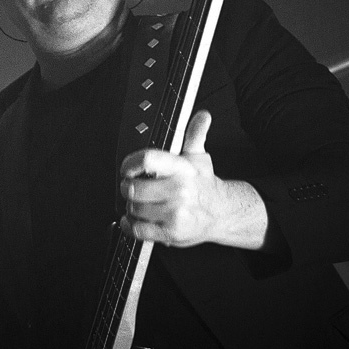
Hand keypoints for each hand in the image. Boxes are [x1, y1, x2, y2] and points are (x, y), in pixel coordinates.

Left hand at [119, 109, 268, 248]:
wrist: (221, 213)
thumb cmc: (204, 186)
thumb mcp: (199, 157)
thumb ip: (195, 134)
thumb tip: (203, 116)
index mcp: (182, 169)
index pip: (148, 160)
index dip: (131, 163)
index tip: (127, 168)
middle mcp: (179, 191)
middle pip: (135, 188)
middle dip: (127, 187)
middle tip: (131, 187)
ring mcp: (175, 213)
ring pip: (134, 208)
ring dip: (131, 206)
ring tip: (139, 203)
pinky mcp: (171, 232)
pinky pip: (138, 230)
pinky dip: (130, 225)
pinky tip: (134, 219)